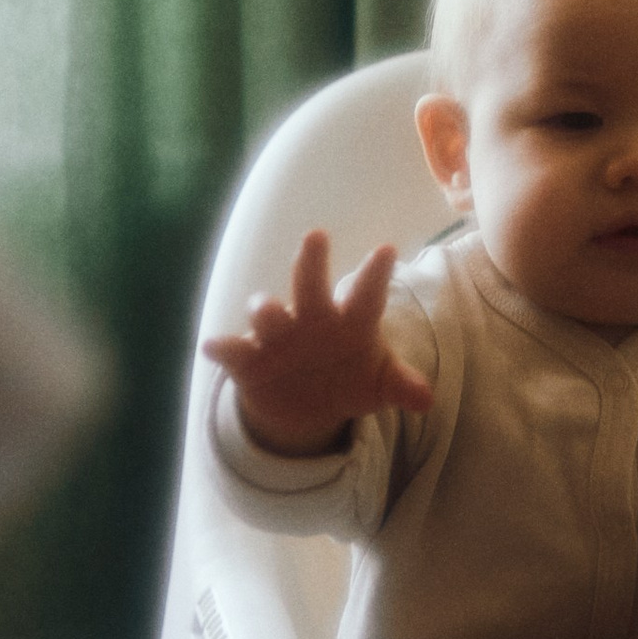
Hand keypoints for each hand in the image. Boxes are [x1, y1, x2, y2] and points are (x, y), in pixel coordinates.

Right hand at [203, 232, 433, 456]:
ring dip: (265, 309)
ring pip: (268, 314)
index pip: (367, 293)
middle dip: (311, 261)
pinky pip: (233, 351)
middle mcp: (311, 317)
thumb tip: (425, 398)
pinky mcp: (249, 360)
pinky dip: (223, 348)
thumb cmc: (352, 377)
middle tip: (317, 236)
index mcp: (350, 318)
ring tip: (267, 309)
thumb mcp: (379, 384)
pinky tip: (213, 346)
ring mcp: (278, 336)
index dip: (375, 273)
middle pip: (310, 283)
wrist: (308, 403)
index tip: (387, 250)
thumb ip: (400, 385)